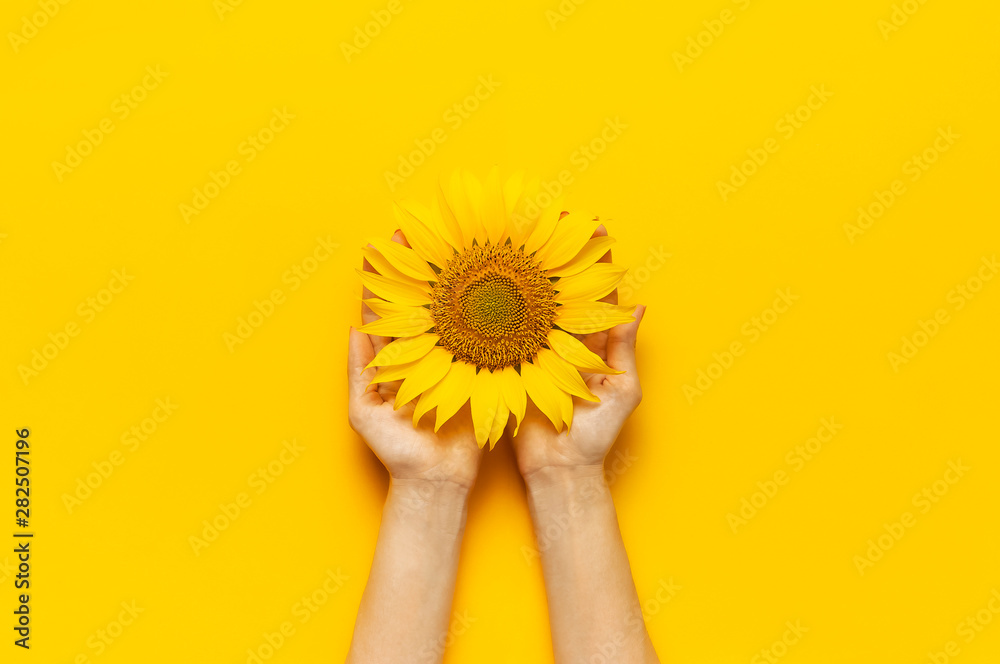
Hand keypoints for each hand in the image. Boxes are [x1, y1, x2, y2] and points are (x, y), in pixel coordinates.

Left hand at [347, 231, 483, 490]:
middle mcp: (422, 355)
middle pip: (418, 302)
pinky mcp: (476, 373)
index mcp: (393, 360)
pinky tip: (487, 285)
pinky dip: (483, 313)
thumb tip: (355, 329)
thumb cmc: (396, 453)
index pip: (384, 311)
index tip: (380, 245)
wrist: (436, 482)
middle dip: (417, 267)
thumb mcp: (365, 414)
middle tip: (419, 231)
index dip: (381, 279)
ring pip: (450, 314)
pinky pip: (480, 339)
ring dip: (450, 280)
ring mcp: (450, 362)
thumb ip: (361, 372)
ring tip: (453, 245)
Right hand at [511, 225, 645, 480]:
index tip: (595, 226)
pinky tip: (488, 281)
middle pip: (561, 290)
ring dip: (525, 273)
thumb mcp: (621, 391)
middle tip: (550, 217)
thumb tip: (636, 306)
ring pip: (530, 304)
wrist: (558, 471)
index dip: (597, 261)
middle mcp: (563, 341)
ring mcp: (534, 351)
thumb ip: (622, 348)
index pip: (597, 293)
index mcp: (593, 344)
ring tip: (517, 237)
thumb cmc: (595, 436)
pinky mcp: (510, 365)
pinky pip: (503, 333)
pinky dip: (497, 308)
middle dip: (557, 254)